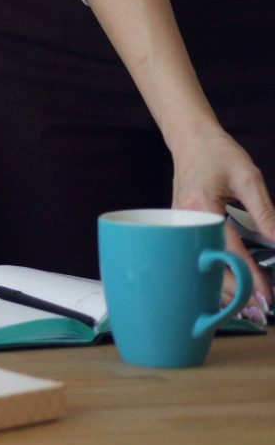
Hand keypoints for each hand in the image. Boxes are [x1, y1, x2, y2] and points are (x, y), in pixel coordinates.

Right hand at [168, 126, 274, 321]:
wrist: (190, 138)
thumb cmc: (216, 152)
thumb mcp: (248, 178)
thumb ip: (265, 213)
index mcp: (201, 207)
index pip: (228, 250)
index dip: (248, 275)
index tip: (264, 295)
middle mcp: (184, 220)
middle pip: (207, 266)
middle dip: (232, 291)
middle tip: (258, 307)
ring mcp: (179, 224)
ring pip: (197, 264)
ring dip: (220, 285)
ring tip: (245, 302)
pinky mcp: (181, 225)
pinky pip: (195, 253)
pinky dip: (211, 270)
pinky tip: (227, 281)